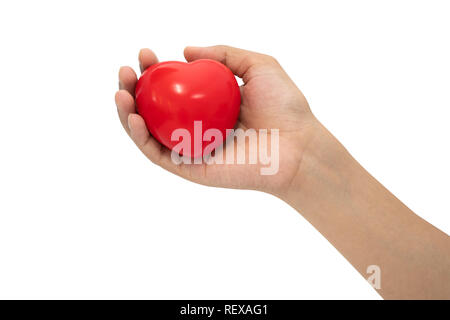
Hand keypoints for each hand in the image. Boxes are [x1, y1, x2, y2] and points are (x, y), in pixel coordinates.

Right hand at [115, 45, 318, 194]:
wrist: (297, 147)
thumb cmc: (284, 107)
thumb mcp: (258, 65)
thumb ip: (224, 54)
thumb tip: (185, 51)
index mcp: (209, 104)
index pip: (173, 86)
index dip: (156, 70)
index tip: (147, 53)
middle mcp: (196, 125)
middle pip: (155, 108)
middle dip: (135, 88)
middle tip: (127, 70)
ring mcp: (191, 147)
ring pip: (149, 131)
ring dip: (127, 112)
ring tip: (121, 90)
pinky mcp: (190, 168)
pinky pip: (158, 153)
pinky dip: (140, 137)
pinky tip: (134, 116)